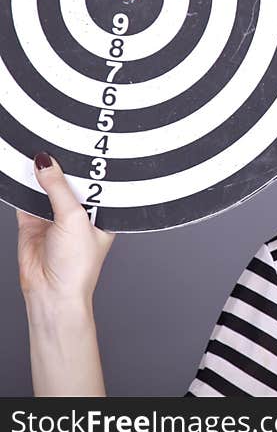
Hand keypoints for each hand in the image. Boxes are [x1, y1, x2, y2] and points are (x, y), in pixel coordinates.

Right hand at [17, 152, 115, 302]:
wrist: (50, 291)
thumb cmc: (77, 264)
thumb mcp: (73, 218)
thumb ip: (59, 188)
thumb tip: (46, 162)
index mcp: (102, 211)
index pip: (96, 180)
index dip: (88, 163)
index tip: (80, 140)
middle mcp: (80, 212)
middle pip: (69, 181)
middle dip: (61, 165)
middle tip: (54, 140)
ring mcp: (55, 216)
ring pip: (46, 187)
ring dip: (40, 174)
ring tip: (35, 149)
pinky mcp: (33, 221)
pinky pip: (26, 197)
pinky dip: (22, 185)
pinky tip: (20, 168)